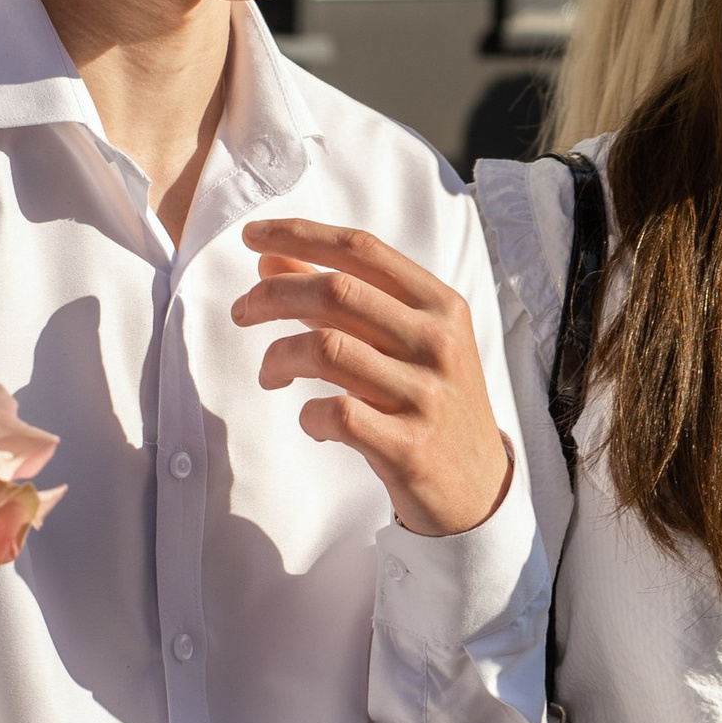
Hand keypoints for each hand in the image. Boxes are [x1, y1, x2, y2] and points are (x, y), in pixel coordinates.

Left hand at [235, 219, 511, 536]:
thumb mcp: (405, 341)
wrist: (478, 487)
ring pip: (327, 350)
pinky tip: (313, 422)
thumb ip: (344, 299)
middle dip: (273, 295)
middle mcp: (437, 342)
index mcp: (441, 305)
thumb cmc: (433, 404)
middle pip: (336, 292)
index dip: (301, 235)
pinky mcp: (410, 447)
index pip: (363, 251)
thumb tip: (273, 258)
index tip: (252, 237)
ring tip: (270, 373)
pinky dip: (308, 415)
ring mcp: (426, 395)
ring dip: (279, 357)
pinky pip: (336, 414)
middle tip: (243, 312)